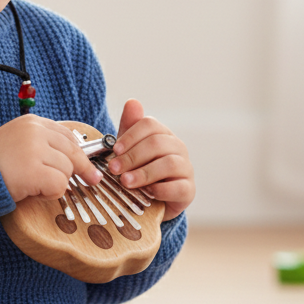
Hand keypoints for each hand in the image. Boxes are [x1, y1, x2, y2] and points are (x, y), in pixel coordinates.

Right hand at [0, 115, 101, 203]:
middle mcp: (35, 131)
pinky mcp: (35, 170)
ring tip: (34, 185)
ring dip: (56, 183)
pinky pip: (59, 185)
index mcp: (31, 122)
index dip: (78, 151)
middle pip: (73, 151)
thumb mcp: (16, 143)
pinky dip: (51, 193)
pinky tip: (34, 192)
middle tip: (92, 179)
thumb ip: (40, 144)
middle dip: (84, 167)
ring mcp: (35, 150)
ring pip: (67, 169)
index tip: (84, 162)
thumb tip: (71, 157)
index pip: (67, 134)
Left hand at [107, 99, 194, 220]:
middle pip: (157, 143)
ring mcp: (185, 168)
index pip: (150, 125)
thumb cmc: (140, 171)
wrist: (152, 202)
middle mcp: (178, 148)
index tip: (115, 150)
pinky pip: (178, 187)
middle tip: (114, 169)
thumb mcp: (130, 149)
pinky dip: (160, 190)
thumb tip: (132, 102)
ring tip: (125, 182)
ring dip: (144, 173)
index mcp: (163, 134)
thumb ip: (129, 128)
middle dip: (132, 156)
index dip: (130, 136)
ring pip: (168, 164)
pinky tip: (146, 194)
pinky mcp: (188, 190)